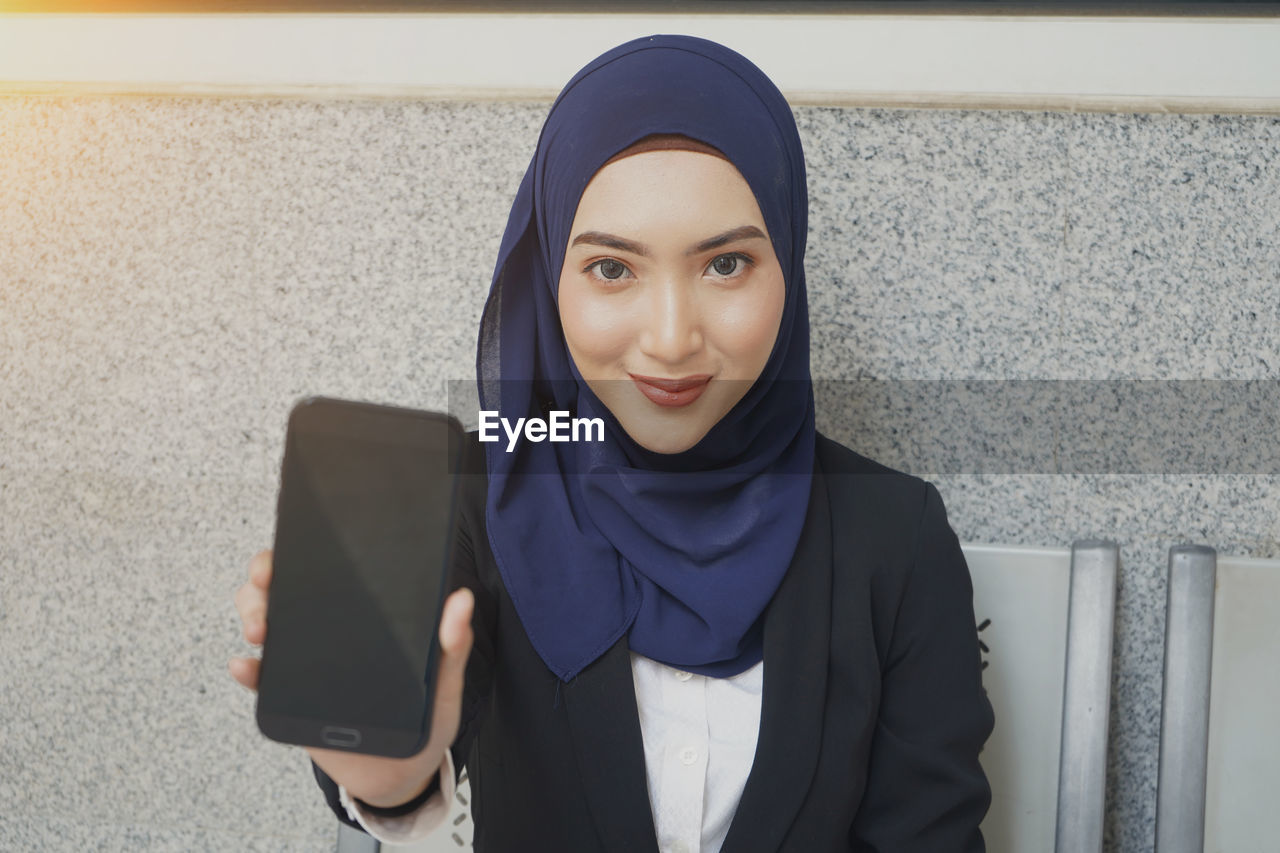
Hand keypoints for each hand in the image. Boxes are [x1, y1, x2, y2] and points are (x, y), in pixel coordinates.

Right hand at [229, 549, 474, 806]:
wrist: (401, 774)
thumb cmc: (425, 720)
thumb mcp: (444, 681)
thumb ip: (452, 644)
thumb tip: (461, 599)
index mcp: (368, 618)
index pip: (332, 572)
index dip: (306, 553)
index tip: (295, 549)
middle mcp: (331, 633)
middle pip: (287, 590)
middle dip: (266, 578)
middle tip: (268, 585)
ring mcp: (307, 663)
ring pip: (267, 624)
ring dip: (253, 614)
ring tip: (261, 628)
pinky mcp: (291, 698)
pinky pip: (262, 679)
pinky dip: (248, 670)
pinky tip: (246, 665)